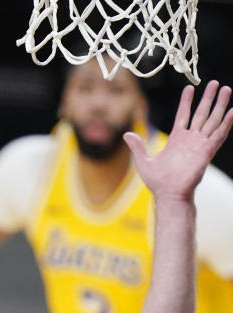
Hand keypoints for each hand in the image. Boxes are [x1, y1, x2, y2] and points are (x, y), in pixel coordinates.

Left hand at [124, 80, 232, 201]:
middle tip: (215, 83)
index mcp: (176, 139)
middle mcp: (190, 139)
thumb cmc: (157, 181)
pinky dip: (225, 123)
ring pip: (212, 120)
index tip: (190, 87)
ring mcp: (199, 144)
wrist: (168, 194)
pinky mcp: (206, 151)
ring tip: (226, 89)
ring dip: (220, 105)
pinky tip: (232, 112)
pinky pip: (218, 135)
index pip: (183, 115)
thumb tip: (127, 134)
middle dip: (208, 98)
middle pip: (201, 113)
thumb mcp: (143, 161)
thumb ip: (138, 146)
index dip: (186, 101)